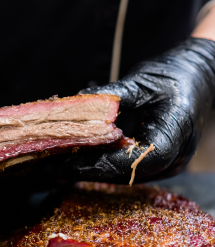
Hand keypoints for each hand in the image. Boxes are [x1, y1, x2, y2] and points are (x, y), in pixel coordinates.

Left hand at [48, 38, 214, 183]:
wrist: (205, 72)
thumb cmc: (178, 74)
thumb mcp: (143, 80)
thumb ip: (112, 95)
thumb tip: (77, 102)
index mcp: (170, 139)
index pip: (121, 163)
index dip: (86, 166)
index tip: (57, 164)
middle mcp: (170, 160)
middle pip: (117, 174)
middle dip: (80, 170)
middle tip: (46, 167)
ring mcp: (166, 163)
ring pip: (120, 174)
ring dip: (88, 168)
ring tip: (56, 163)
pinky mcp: (158, 159)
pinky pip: (125, 166)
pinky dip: (101, 161)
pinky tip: (79, 156)